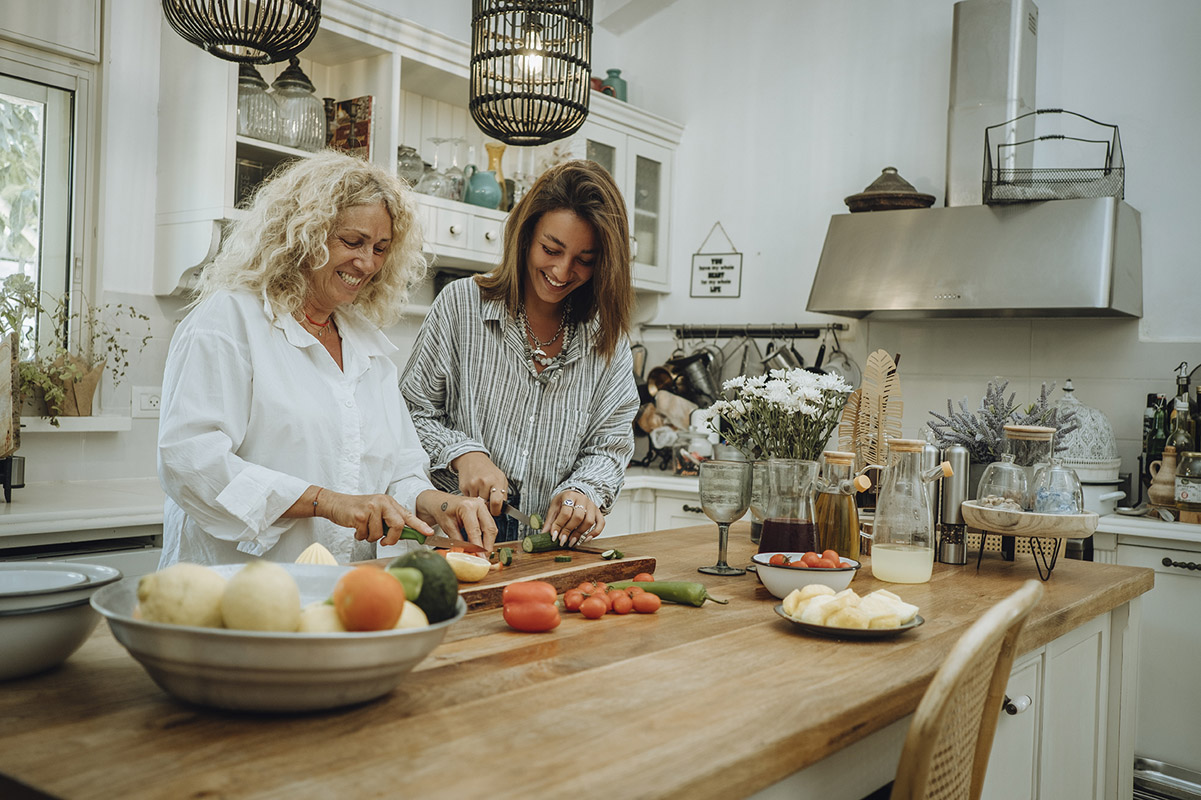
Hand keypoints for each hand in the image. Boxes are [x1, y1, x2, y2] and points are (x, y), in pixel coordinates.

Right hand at [315, 490, 432, 544]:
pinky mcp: (360, 515)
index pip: (407, 515)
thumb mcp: (376, 512)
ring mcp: (371, 508)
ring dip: (371, 537)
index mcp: (389, 502)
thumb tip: (402, 534)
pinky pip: (366, 535)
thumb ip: (389, 521)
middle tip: (384, 541)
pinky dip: (360, 536)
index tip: (429, 533)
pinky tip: (356, 529)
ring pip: (379, 534)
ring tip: (364, 530)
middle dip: (391, 538)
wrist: (336, 504)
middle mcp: (382, 503)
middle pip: (398, 525)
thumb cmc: (357, 510)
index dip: (419, 525)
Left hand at [416, 490, 497, 551]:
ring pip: (492, 527)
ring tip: (483, 553)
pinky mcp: (484, 510)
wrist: (441, 502)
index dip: (478, 546)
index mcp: (467, 507)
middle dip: (488, 545)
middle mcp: (478, 505)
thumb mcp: (448, 527)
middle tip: (484, 558)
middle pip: (489, 528)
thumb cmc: (442, 511)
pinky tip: (482, 545)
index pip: (475, 530)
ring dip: (489, 542)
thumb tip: (467, 554)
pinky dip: (487, 536)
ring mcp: (483, 506)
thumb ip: (458, 541)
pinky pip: (490, 525)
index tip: (479, 558)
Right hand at [450, 451, 510, 516]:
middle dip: (487, 506)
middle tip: (488, 500)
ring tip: (480, 492)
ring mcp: (473, 484)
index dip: (496, 510)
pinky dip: (472, 497)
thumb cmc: (488, 470)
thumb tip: (502, 508)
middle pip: (486, 505)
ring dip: (479, 501)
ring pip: (476, 503)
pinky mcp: (464, 487)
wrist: (472, 459)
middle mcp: (484, 482)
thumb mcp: (501, 478)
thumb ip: (503, 494)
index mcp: (496, 480)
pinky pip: (469, 499)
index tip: (495, 511)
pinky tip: (474, 489)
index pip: (497, 502)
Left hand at [544, 490, 603, 546]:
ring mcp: (592, 505)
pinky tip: (586, 539)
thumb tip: (544, 534)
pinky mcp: (598, 512)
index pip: (565, 512)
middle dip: (569, 530)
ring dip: (580, 533)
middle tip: (562, 541)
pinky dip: (595, 533)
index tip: (554, 536)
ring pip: (589, 521)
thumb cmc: (564, 501)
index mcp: (570, 496)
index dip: (559, 525)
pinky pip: (601, 523)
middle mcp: (583, 499)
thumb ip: (550, 521)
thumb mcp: (554, 507)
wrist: (575, 493)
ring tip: (571, 542)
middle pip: (578, 517)